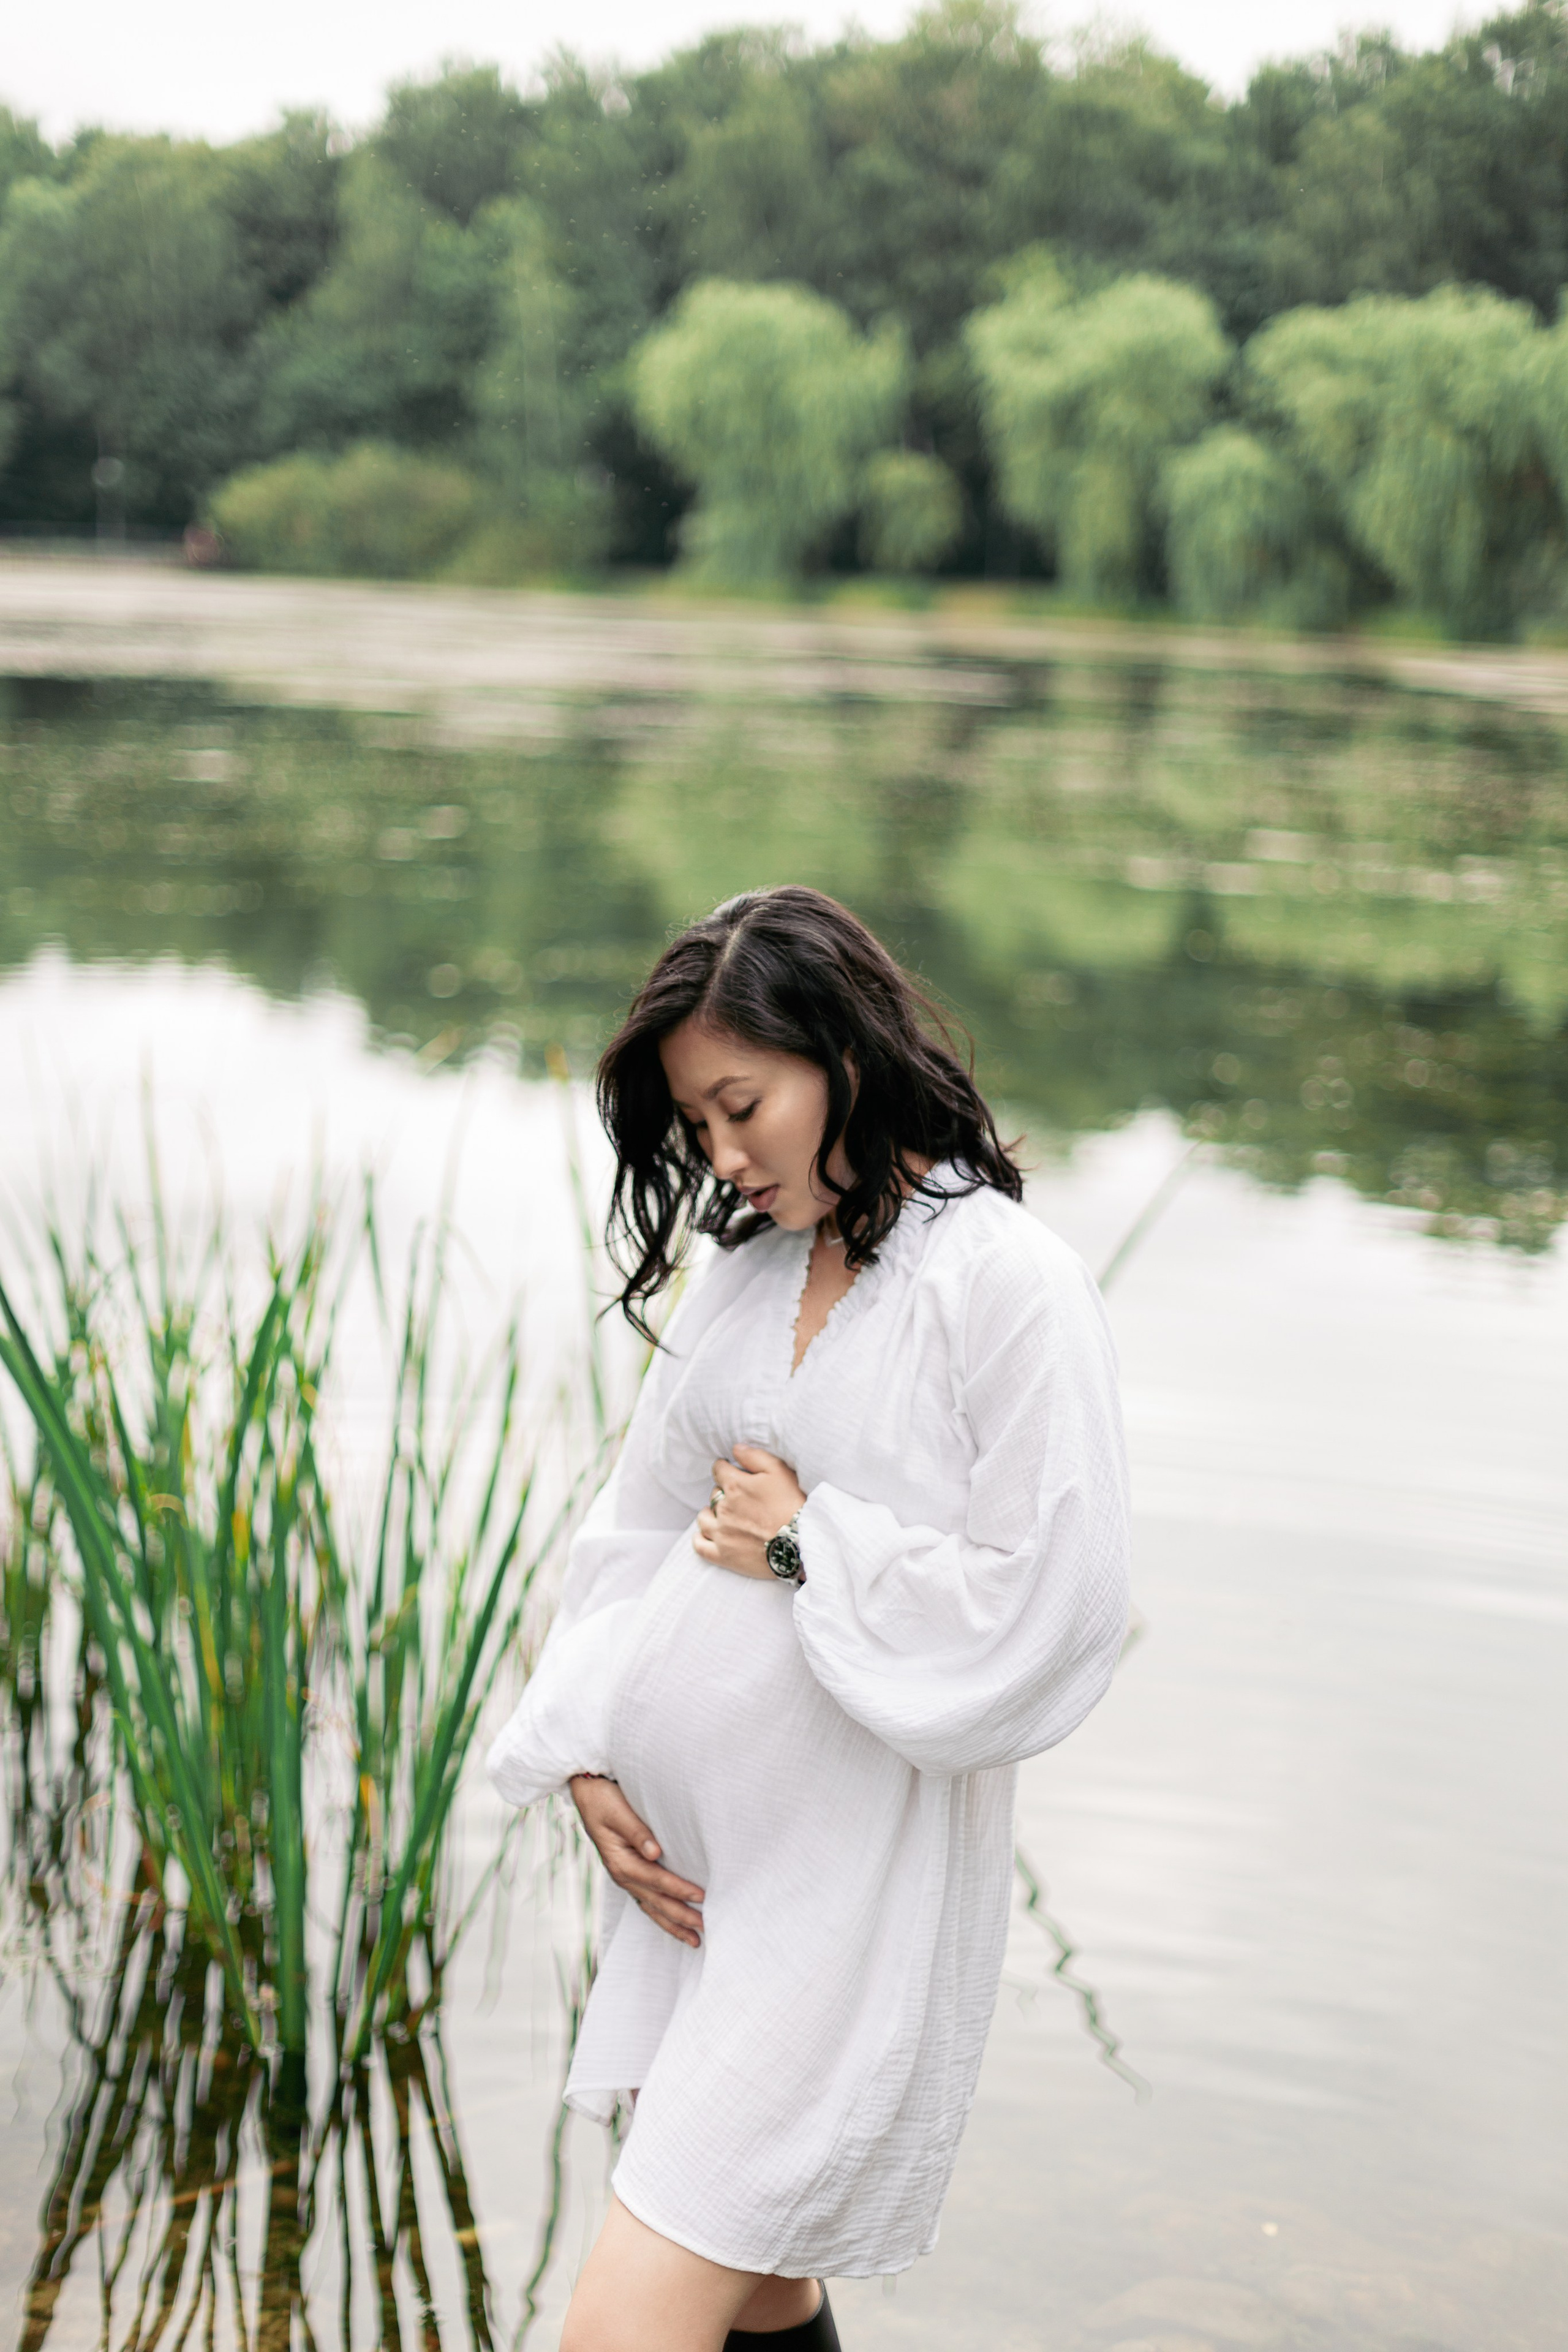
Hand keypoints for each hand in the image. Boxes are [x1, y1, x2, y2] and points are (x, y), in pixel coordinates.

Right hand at [569, 1775, 704, 1946]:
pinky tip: (673, 1922)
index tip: (701, 1897)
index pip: (655, 1880)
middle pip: (655, 1901)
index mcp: (620, 1861)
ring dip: (672, 1923)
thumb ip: (638, 1832)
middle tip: (704, 1929)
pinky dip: (661, 1914)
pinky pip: (647, 1900)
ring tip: (693, 1940)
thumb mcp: (619, 1812)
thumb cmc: (604, 1799)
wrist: (587, 1793)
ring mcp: (624, 1876)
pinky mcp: (628, 1872)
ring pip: (651, 1906)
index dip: (678, 1889)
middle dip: (680, 1917)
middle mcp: (622, 1874)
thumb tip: (655, 1853)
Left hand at [694, 1445, 806, 1580]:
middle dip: (723, 1492)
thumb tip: (736, 1449)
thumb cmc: (792, 1505)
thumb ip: (754, 1456)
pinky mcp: (723, 1555)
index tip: (731, 1472)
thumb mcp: (779, 1471)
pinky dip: (699, 1539)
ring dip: (710, 1513)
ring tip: (721, 1515)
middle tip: (738, 1498)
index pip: (718, 1470)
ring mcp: (721, 1533)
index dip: (725, 1469)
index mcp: (735, 1486)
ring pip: (703, 1518)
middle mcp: (723, 1508)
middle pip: (714, 1494)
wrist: (800, 1543)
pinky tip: (707, 1535)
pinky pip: (700, 1546)